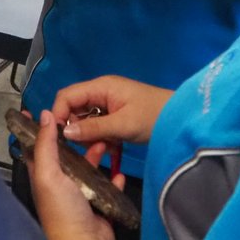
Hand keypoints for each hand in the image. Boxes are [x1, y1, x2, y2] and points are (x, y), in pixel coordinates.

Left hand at [29, 110, 122, 239]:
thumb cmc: (61, 207)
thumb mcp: (48, 173)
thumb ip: (46, 144)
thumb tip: (44, 114)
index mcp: (42, 176)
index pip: (36, 148)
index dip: (37, 129)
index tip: (42, 109)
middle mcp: (59, 185)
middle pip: (66, 157)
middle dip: (75, 140)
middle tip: (86, 122)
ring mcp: (79, 196)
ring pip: (88, 170)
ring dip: (96, 156)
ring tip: (107, 141)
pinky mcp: (97, 206)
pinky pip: (107, 188)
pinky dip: (113, 180)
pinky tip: (119, 171)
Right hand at [51, 75, 172, 146]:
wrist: (182, 119)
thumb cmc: (154, 116)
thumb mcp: (123, 124)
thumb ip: (93, 128)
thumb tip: (64, 133)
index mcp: (101, 87)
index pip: (67, 96)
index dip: (58, 114)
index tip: (57, 137)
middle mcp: (101, 93)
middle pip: (75, 109)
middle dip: (75, 129)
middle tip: (83, 149)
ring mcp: (109, 105)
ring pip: (86, 121)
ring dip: (90, 137)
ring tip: (101, 151)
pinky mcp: (116, 116)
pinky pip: (99, 127)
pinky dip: (102, 140)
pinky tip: (111, 152)